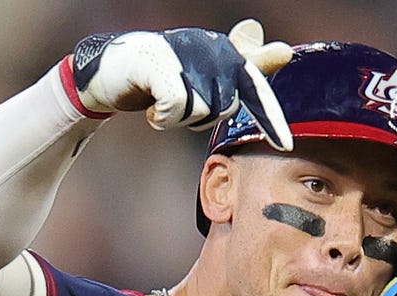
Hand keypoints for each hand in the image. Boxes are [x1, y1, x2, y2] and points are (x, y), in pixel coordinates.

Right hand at [71, 19, 293, 150]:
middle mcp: (209, 49)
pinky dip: (162, 117)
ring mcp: (184, 55)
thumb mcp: (204, 74)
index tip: (285, 144)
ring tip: (162, 100)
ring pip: (199, 112)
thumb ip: (244, 63)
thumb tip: (285, 50)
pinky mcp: (160, 66)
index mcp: (224, 52)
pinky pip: (175, 109)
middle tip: (178, 103)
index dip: (270, 116)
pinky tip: (151, 108)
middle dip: (200, 117)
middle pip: (224, 109)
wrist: (111, 70)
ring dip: (179, 118)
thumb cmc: (162, 73)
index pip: (254, 86)